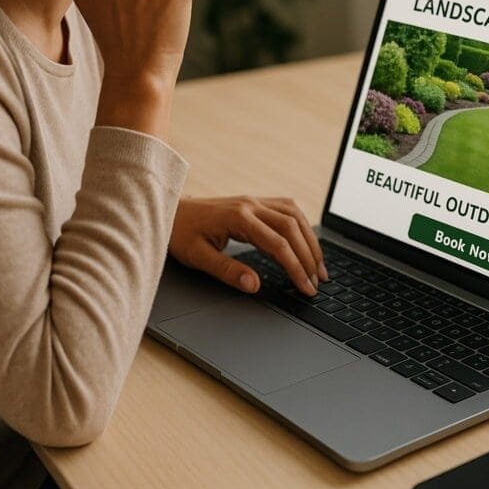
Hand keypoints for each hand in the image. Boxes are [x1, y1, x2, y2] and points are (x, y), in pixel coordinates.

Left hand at [168, 196, 328, 296]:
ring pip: (294, 215)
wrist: (169, 211)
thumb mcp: (198, 257)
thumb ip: (227, 271)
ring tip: (319, 265)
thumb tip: (254, 285)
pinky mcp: (255, 202)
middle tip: (318, 281)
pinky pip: (287, 208)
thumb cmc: (181, 234)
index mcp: (238, 217)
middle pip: (292, 227)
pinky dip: (301, 225)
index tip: (306, 287)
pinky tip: (306, 240)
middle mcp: (251, 205)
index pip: (278, 243)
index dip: (296, 267)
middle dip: (309, 256)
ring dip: (310, 239)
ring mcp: (254, 201)